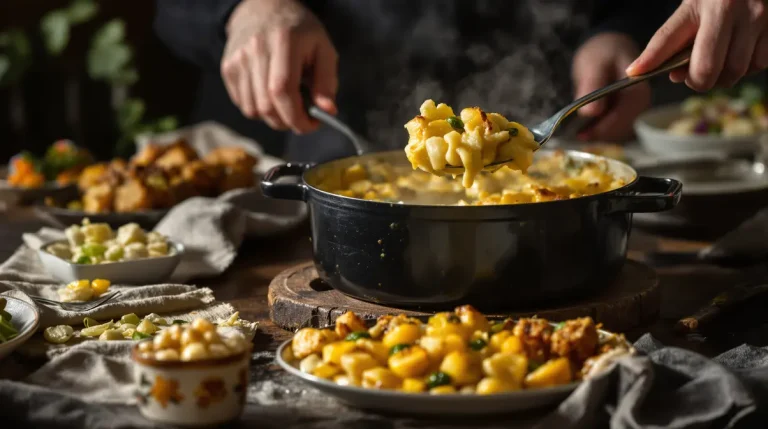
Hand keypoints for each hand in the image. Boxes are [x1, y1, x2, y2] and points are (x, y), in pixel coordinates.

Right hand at [221, 0, 337, 132]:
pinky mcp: (227, 68)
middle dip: (287, 122)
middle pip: (266, 106)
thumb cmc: (299, 30)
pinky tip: (269, 95)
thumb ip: (327, 81)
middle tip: (300, 117)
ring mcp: (237, 60)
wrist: (265, 7)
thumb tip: (328, 111)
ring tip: (285, 104)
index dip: (296, 117)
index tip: (310, 126)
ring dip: (272, 117)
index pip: (283, 91)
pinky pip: (242, 104)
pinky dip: (258, 109)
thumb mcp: (323, 48)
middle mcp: (256, 50)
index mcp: (284, 42)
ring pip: (252, 110)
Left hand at [572, 33, 650, 141]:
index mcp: (637, 91)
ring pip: (616, 131)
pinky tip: (584, 127)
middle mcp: (642, 103)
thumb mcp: (595, 64)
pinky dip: (599, 128)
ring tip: (575, 131)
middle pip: (619, 128)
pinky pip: (613, 126)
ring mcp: (636, 109)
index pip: (620, 118)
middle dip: (597, 133)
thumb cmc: (603, 51)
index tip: (579, 135)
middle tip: (572, 135)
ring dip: (597, 133)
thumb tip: (590, 113)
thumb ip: (593, 85)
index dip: (599, 129)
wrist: (610, 46)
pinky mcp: (628, 112)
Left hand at [627, 0, 767, 90]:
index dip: (650, 60)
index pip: (667, 38)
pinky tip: (741, 54)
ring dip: (724, 77)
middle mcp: (728, 9)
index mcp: (699, 3)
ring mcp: (756, 18)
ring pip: (735, 71)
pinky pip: (759, 63)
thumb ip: (678, 39)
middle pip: (706, 69)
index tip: (633, 73)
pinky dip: (748, 68)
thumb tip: (676, 77)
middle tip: (697, 76)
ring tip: (720, 63)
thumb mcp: (694, 8)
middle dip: (699, 81)